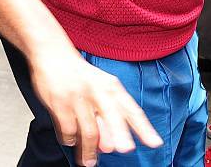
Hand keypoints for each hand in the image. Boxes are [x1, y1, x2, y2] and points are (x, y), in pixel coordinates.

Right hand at [29, 51, 162, 165]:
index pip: (132, 110)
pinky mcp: (60, 105)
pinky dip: (70, 140)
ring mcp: (79, 98)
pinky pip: (68, 131)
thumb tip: (110, 148)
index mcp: (111, 86)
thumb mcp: (100, 89)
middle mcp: (98, 91)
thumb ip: (108, 116)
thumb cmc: (82, 75)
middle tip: (126, 149)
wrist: (54, 55)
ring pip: (89, 131)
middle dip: (121, 134)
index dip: (144, 127)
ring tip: (89, 161)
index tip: (155, 142)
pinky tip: (71, 141)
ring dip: (89, 151)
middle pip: (113, 116)